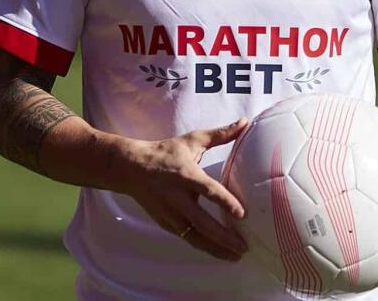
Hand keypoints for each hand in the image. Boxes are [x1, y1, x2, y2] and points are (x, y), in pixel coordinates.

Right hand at [120, 118, 250, 260]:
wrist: (132, 168)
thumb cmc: (166, 153)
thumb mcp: (192, 140)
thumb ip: (221, 135)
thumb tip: (245, 122)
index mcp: (186, 175)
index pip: (208, 190)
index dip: (224, 202)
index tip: (241, 214)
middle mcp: (177, 198)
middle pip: (202, 222)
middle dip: (224, 238)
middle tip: (244, 247)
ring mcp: (170, 214)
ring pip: (195, 237)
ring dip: (216, 249)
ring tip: (236, 256)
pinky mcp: (166, 223)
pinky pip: (188, 238)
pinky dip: (205, 247)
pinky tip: (220, 252)